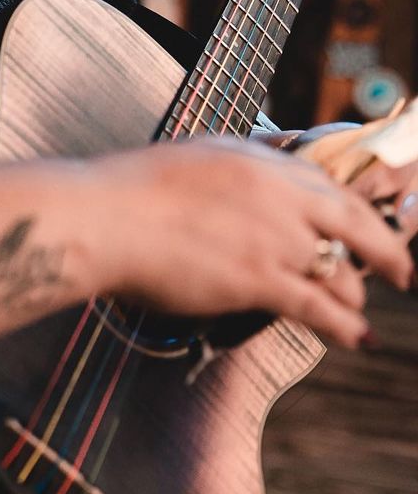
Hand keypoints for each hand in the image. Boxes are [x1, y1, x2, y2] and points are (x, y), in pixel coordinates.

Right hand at [76, 137, 412, 348]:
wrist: (105, 218)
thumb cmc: (134, 190)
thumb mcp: (197, 156)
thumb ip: (239, 163)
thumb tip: (260, 169)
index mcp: (261, 161)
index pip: (330, 185)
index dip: (359, 212)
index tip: (370, 226)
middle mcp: (278, 195)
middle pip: (355, 225)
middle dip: (387, 253)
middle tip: (400, 272)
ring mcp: (273, 237)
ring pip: (339, 272)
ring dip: (353, 295)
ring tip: (358, 311)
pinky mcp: (260, 279)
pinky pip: (320, 307)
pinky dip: (346, 326)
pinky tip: (358, 337)